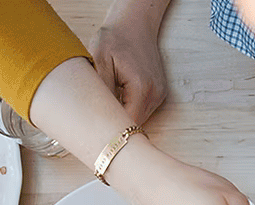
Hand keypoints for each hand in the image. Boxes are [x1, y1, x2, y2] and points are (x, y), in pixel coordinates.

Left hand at [92, 0, 171, 122]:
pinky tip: (118, 96)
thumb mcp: (99, 61)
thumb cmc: (115, 37)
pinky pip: (142, 109)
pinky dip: (129, 107)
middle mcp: (155, 95)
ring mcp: (159, 95)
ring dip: (122, 115)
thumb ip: (101, 91)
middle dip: (116, 124)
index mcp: (141, 88)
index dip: (111, 131)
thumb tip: (96, 116)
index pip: (127, 124)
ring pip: (138, 118)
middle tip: (95, 120)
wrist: (135, 23)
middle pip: (134, 124)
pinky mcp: (158, 92)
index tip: (95, 131)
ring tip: (106, 104)